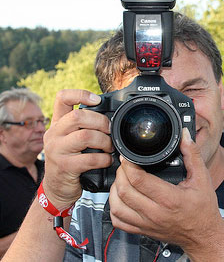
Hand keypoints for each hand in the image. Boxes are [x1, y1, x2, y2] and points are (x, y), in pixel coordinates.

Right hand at [42, 89, 112, 209]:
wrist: (57, 188)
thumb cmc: (70, 160)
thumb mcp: (70, 139)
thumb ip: (83, 126)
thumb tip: (110, 116)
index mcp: (57, 123)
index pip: (62, 98)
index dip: (81, 94)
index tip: (97, 100)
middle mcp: (54, 133)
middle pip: (78, 116)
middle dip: (101, 122)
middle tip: (110, 131)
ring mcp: (57, 150)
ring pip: (86, 136)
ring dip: (104, 141)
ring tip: (109, 147)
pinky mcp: (64, 167)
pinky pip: (89, 158)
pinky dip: (103, 159)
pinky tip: (106, 160)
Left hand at [109, 128, 223, 257]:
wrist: (204, 236)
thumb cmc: (204, 209)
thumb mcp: (202, 178)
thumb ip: (192, 154)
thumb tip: (184, 136)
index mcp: (169, 199)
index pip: (139, 180)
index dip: (129, 164)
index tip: (128, 156)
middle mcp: (155, 213)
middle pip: (124, 190)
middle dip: (120, 172)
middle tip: (125, 163)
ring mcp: (146, 224)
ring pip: (117, 206)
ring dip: (115, 189)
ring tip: (122, 178)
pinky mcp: (142, 231)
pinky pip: (119, 221)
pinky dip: (114, 207)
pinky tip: (120, 197)